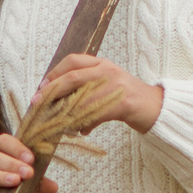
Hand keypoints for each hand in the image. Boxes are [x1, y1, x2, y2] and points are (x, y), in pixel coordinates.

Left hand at [32, 53, 162, 134]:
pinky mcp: (121, 103)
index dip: (54, 73)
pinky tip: (81, 131)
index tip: (42, 85)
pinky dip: (84, 124)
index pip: (72, 61)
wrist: (154, 107)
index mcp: (102, 63)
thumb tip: (59, 102)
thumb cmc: (126, 98)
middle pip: (72, 77)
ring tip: (55, 121)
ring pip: (81, 98)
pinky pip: (95, 114)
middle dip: (51, 90)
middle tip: (38, 101)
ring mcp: (114, 86)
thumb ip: (86, 88)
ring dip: (65, 111)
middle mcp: (107, 71)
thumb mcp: (106, 84)